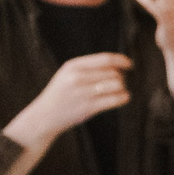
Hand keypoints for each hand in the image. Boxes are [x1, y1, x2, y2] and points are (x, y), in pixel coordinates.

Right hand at [7, 52, 131, 145]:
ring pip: (117, 84)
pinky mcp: (88, 107)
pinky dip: (124, 98)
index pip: (105, 58)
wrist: (43, 116)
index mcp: (73, 65)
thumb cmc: (61, 94)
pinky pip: (116, 99)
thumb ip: (88, 67)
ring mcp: (83, 92)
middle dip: (121, 77)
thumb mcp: (68, 74)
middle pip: (114, 72)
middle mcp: (77, 77)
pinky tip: (122, 98)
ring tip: (118, 91)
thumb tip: (119, 64)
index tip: (130, 65)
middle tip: (119, 83)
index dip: (122, 60)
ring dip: (123, 88)